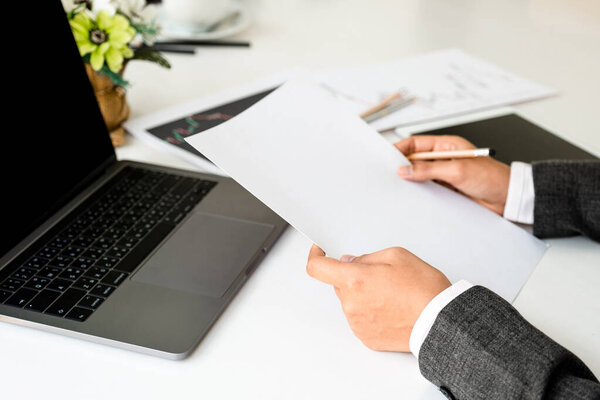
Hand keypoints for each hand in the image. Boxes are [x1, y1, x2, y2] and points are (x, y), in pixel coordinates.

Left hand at [306, 245, 450, 351]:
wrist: (441, 321)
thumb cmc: (424, 289)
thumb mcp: (396, 256)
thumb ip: (366, 257)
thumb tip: (350, 262)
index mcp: (355, 280)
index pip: (317, 268)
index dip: (316, 256)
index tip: (320, 252)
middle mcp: (351, 304)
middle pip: (339, 284)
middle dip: (354, 277)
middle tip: (381, 276)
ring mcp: (357, 323)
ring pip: (350, 302)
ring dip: (363, 295)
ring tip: (392, 295)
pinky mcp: (366, 337)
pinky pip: (360, 318)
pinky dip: (370, 312)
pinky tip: (391, 309)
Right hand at [395, 135, 509, 214]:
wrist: (509, 199)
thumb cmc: (491, 178)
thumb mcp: (457, 171)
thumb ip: (429, 170)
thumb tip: (405, 170)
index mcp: (447, 145)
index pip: (417, 143)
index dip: (401, 149)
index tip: (387, 158)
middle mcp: (444, 158)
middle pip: (416, 160)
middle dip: (403, 166)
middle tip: (389, 174)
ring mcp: (445, 175)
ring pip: (420, 176)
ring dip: (411, 181)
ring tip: (398, 187)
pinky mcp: (448, 190)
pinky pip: (428, 189)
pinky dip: (419, 193)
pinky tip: (413, 197)